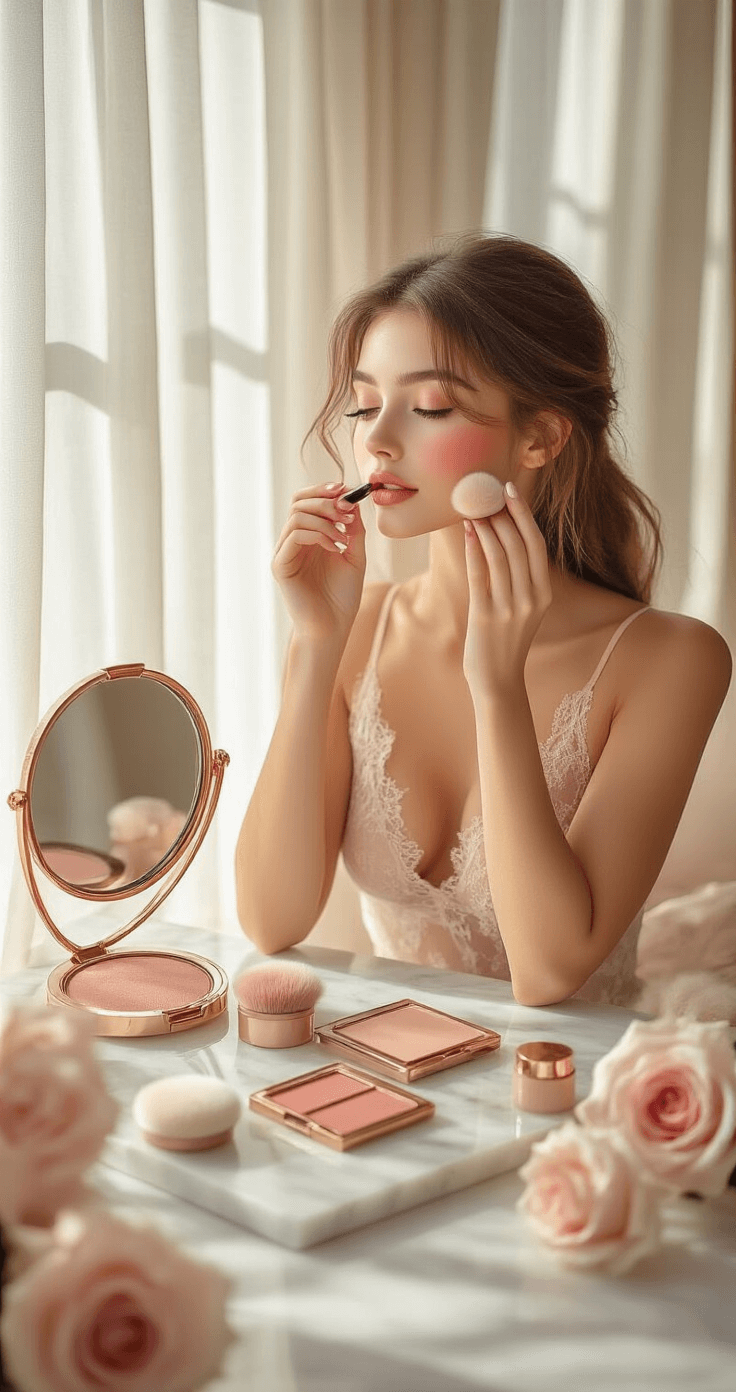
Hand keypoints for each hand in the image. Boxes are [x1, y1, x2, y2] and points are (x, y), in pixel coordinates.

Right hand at [271, 482, 366, 644]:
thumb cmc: (343, 596)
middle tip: (346, 512)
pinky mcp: (280, 566)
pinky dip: (318, 535)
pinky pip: (295, 535)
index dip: (323, 491)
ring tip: (343, 537)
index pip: (306, 501)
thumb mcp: (355, 555)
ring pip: (297, 516)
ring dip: (325, 520)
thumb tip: (352, 501)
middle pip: (298, 502)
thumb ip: (353, 529)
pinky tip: (334, 548)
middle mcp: (292, 542)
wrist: (334, 627)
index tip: (346, 491)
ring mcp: (284, 553)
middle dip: (325, 501)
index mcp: (308, 537)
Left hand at [462, 482, 551, 695]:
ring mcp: (509, 608)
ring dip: (485, 527)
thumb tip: (503, 536)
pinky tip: (467, 533)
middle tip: (485, 494)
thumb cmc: (506, 641)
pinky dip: (474, 549)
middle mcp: (531, 598)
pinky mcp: (485, 615)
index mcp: (544, 593)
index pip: (536, 544)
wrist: (499, 680)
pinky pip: (479, 574)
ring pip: (499, 555)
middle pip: (518, 544)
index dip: (524, 514)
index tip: (510, 490)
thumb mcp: (524, 608)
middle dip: (501, 514)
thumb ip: (519, 578)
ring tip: (472, 509)